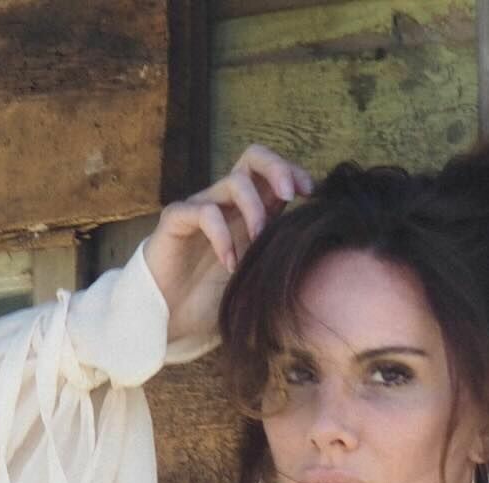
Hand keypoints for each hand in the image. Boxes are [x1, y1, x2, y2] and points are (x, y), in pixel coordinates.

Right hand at [142, 143, 314, 345]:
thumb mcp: (257, 280)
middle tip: (291, 196)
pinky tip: (229, 264)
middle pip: (252, 158)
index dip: (293, 172)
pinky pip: (203, 212)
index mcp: (247, 212)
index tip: (311, 193)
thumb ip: (278, 260)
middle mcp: (226, 204)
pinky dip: (222, 235)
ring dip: (254, 210)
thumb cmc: (214, 300)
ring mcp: (200, 209)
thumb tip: (318, 254)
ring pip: (233, 183)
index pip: (272, 174)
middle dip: (277, 168)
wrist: (170, 318)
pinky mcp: (176, 221)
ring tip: (257, 243)